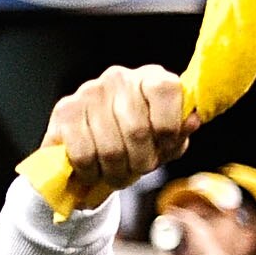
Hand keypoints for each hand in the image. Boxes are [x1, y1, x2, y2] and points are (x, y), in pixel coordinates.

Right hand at [43, 64, 195, 207]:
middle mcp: (120, 78)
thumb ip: (181, 131)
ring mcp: (89, 91)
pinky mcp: (63, 110)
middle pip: (137, 130)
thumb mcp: (169, 137)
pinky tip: (96, 173)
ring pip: (109, 147)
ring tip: (119, 176)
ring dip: (117, 172)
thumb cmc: (143, 135)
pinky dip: (91, 172)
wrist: (97, 137)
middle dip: (141, 162)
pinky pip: (81, 152)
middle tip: (138, 171)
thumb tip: (192, 122)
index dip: (169, 132)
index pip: (166, 92)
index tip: (164, 151)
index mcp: (153, 78)